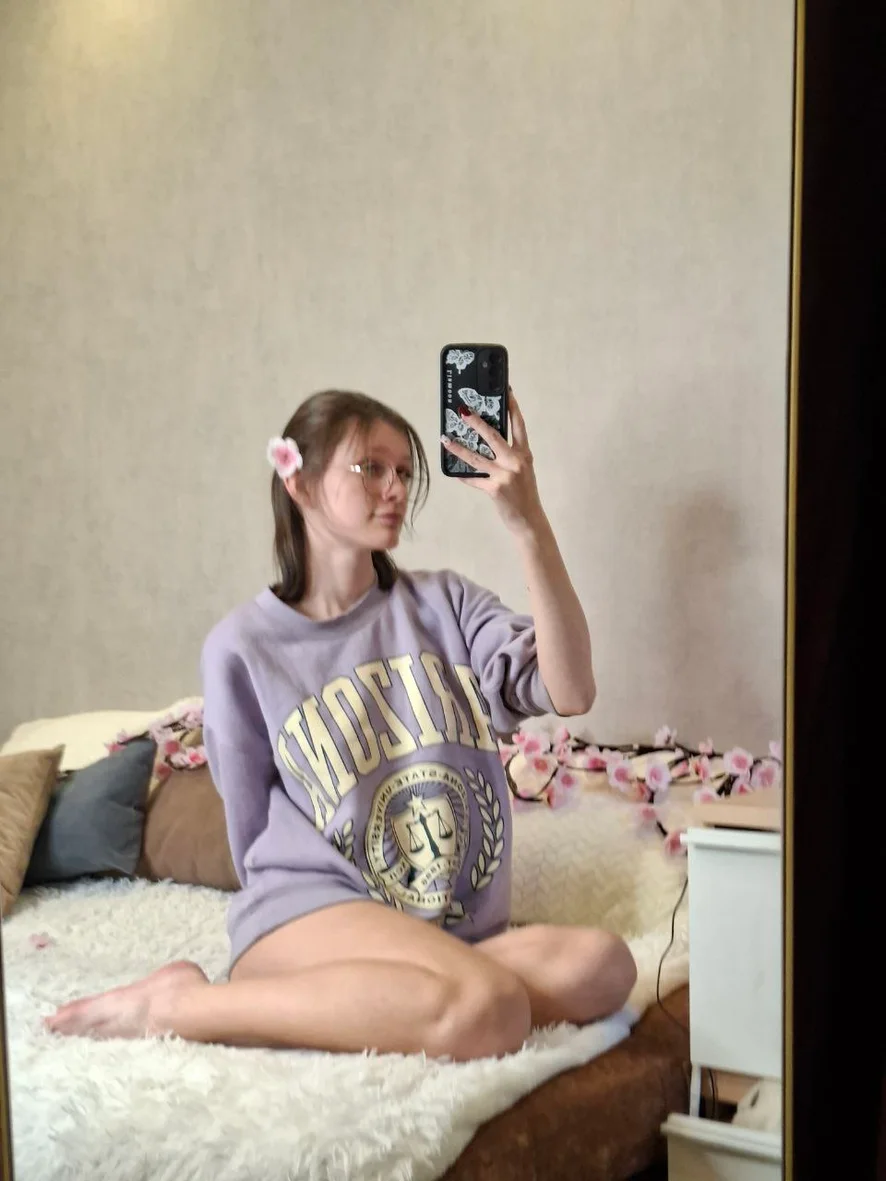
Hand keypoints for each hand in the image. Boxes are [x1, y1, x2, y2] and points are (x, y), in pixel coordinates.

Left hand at [441, 390, 544, 536]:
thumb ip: (509, 455)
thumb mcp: (522, 470)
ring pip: (477, 457)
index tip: (506, 391)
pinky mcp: (494, 489)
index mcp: (524, 454)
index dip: (512, 407)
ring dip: (458, 448)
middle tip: (462, 410)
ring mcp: (504, 475)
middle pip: (494, 436)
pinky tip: (453, 472)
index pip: (519, 425)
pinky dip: (463, 476)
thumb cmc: (524, 493)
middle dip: (477, 422)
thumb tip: (488, 441)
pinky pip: (474, 479)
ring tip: (445, 439)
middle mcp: (515, 461)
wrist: (529, 519)